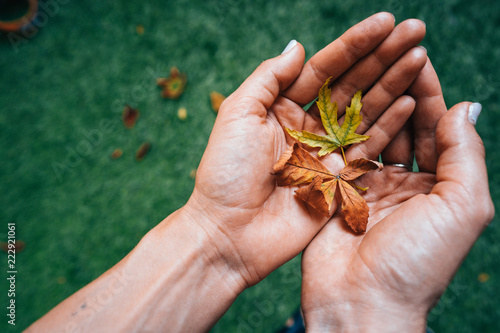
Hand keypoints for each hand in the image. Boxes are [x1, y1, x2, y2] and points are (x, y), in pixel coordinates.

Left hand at [182, 12, 427, 288]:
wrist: (230, 233)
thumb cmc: (225, 173)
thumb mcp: (238, 115)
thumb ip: (268, 78)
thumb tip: (298, 45)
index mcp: (281, 105)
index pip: (325, 67)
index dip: (355, 44)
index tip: (385, 23)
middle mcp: (308, 125)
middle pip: (352, 84)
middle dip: (383, 56)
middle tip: (416, 30)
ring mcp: (326, 152)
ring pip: (365, 111)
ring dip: (393, 83)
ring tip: (419, 58)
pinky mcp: (340, 179)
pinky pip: (370, 147)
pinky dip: (391, 125)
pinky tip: (411, 101)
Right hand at [300, 59, 494, 331]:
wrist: (361, 302)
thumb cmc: (418, 262)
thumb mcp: (462, 207)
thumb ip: (465, 155)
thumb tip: (466, 107)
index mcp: (440, 187)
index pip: (436, 128)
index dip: (431, 92)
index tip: (419, 56)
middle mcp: (406, 184)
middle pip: (404, 125)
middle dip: (401, 88)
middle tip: (391, 52)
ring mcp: (370, 187)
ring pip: (372, 134)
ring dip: (372, 101)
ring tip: (366, 67)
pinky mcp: (337, 193)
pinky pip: (342, 153)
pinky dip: (343, 128)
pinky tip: (339, 102)